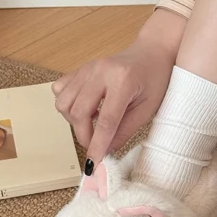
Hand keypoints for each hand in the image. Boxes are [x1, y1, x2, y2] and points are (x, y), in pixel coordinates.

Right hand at [52, 9, 185, 169]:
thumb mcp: (148, 109)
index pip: (105, 121)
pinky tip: (86, 110)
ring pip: (64, 103)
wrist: (152, 51)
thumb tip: (107, 151)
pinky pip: (60, 91)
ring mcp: (87, 68)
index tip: (93, 164)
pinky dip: (68, 106)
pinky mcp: (80, 69)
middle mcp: (100, 71)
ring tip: (92, 126)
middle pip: (79, 113)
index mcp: (122, 81)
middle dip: (84, 136)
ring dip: (74, 122)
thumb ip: (126, 130)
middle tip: (96, 147)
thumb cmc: (155, 79)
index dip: (97, 145)